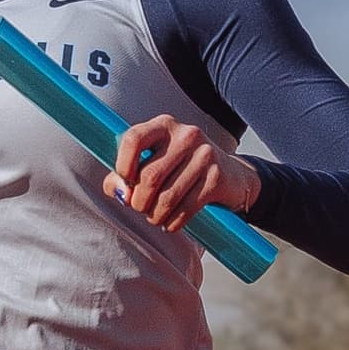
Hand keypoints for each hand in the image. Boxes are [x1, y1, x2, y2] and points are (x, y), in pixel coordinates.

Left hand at [106, 115, 261, 232]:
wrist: (231, 176)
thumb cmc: (181, 169)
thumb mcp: (153, 163)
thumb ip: (125, 175)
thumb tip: (117, 192)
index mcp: (164, 125)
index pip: (134, 138)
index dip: (122, 164)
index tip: (125, 181)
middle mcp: (186, 135)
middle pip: (150, 176)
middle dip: (139, 201)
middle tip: (140, 208)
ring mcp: (204, 155)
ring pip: (167, 197)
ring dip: (155, 215)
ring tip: (154, 217)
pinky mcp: (216, 177)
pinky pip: (186, 208)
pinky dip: (172, 222)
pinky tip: (169, 224)